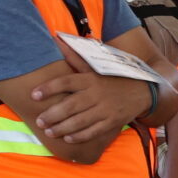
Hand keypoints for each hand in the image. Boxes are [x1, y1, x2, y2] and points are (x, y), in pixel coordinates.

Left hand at [29, 47, 154, 149]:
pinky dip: (80, 136)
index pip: (67, 82)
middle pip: (71, 105)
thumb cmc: (112, 79)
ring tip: (49, 131)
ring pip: (81, 121)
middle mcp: (97, 94)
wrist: (143, 91)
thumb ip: (74, 56)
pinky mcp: (113, 121)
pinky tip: (67, 138)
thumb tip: (56, 38)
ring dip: (62, 128)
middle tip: (39, 121)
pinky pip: (94, 131)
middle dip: (53, 115)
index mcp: (91, 79)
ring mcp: (106, 109)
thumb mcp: (95, 66)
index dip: (49, 88)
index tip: (34, 95)